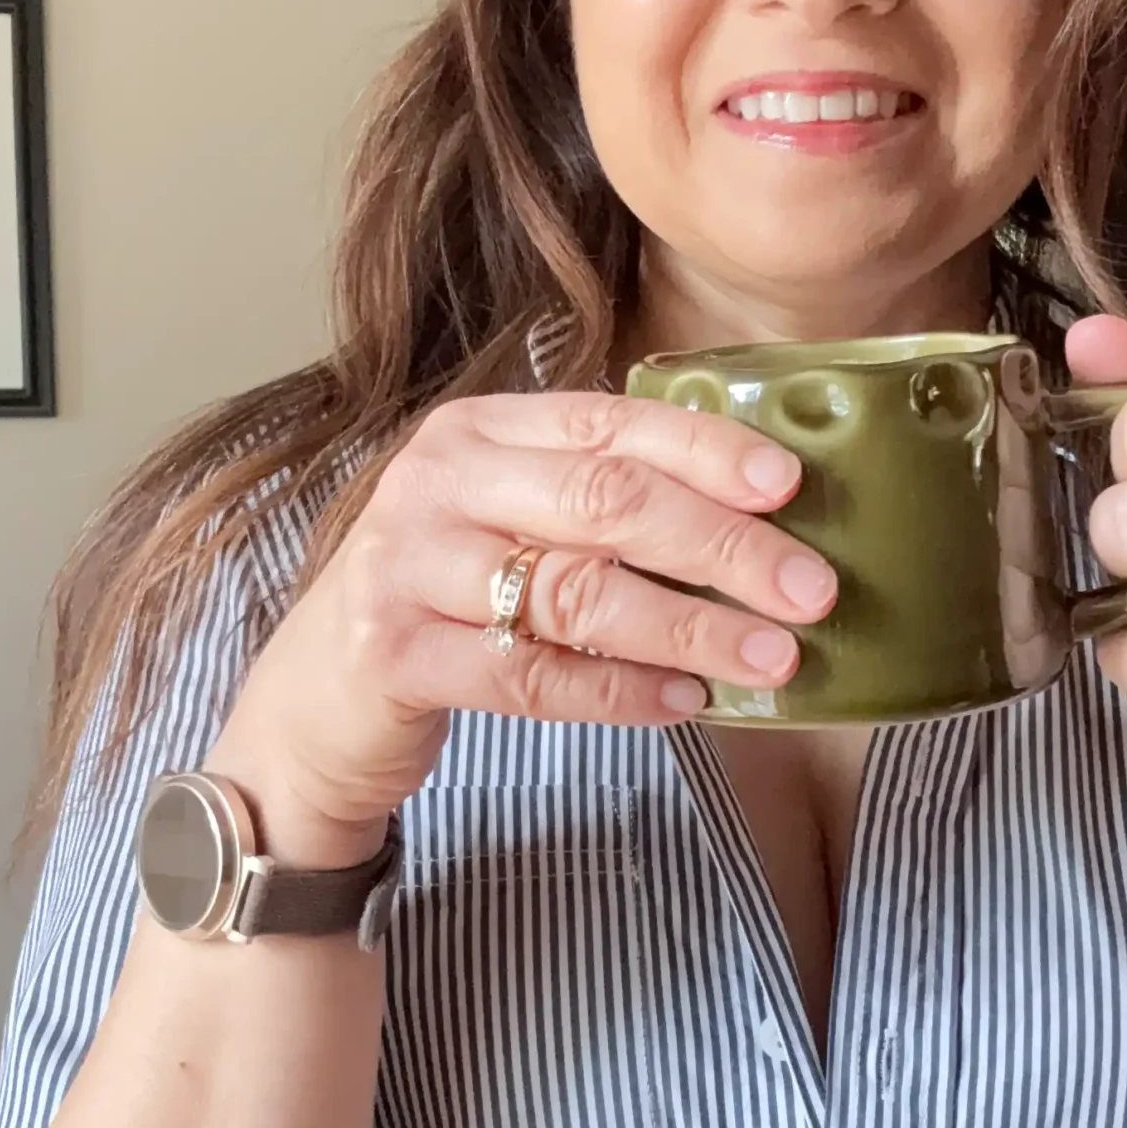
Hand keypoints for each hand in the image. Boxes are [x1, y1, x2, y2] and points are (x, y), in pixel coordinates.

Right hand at [212, 390, 834, 850]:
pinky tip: (684, 702)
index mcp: (480, 431)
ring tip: (770, 659)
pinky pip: (532, 675)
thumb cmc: (447, 603)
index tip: (791, 486)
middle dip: (722, 546)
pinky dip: (620, 692)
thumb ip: (600, 506)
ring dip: (689, 628)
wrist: (316, 704)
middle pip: (606, 502)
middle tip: (810, 588)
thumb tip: (761, 518)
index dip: (708, 451)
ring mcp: (406, 563)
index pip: (611, 423)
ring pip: (576, 591)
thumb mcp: (511, 526)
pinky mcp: (393, 651)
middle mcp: (437, 481)